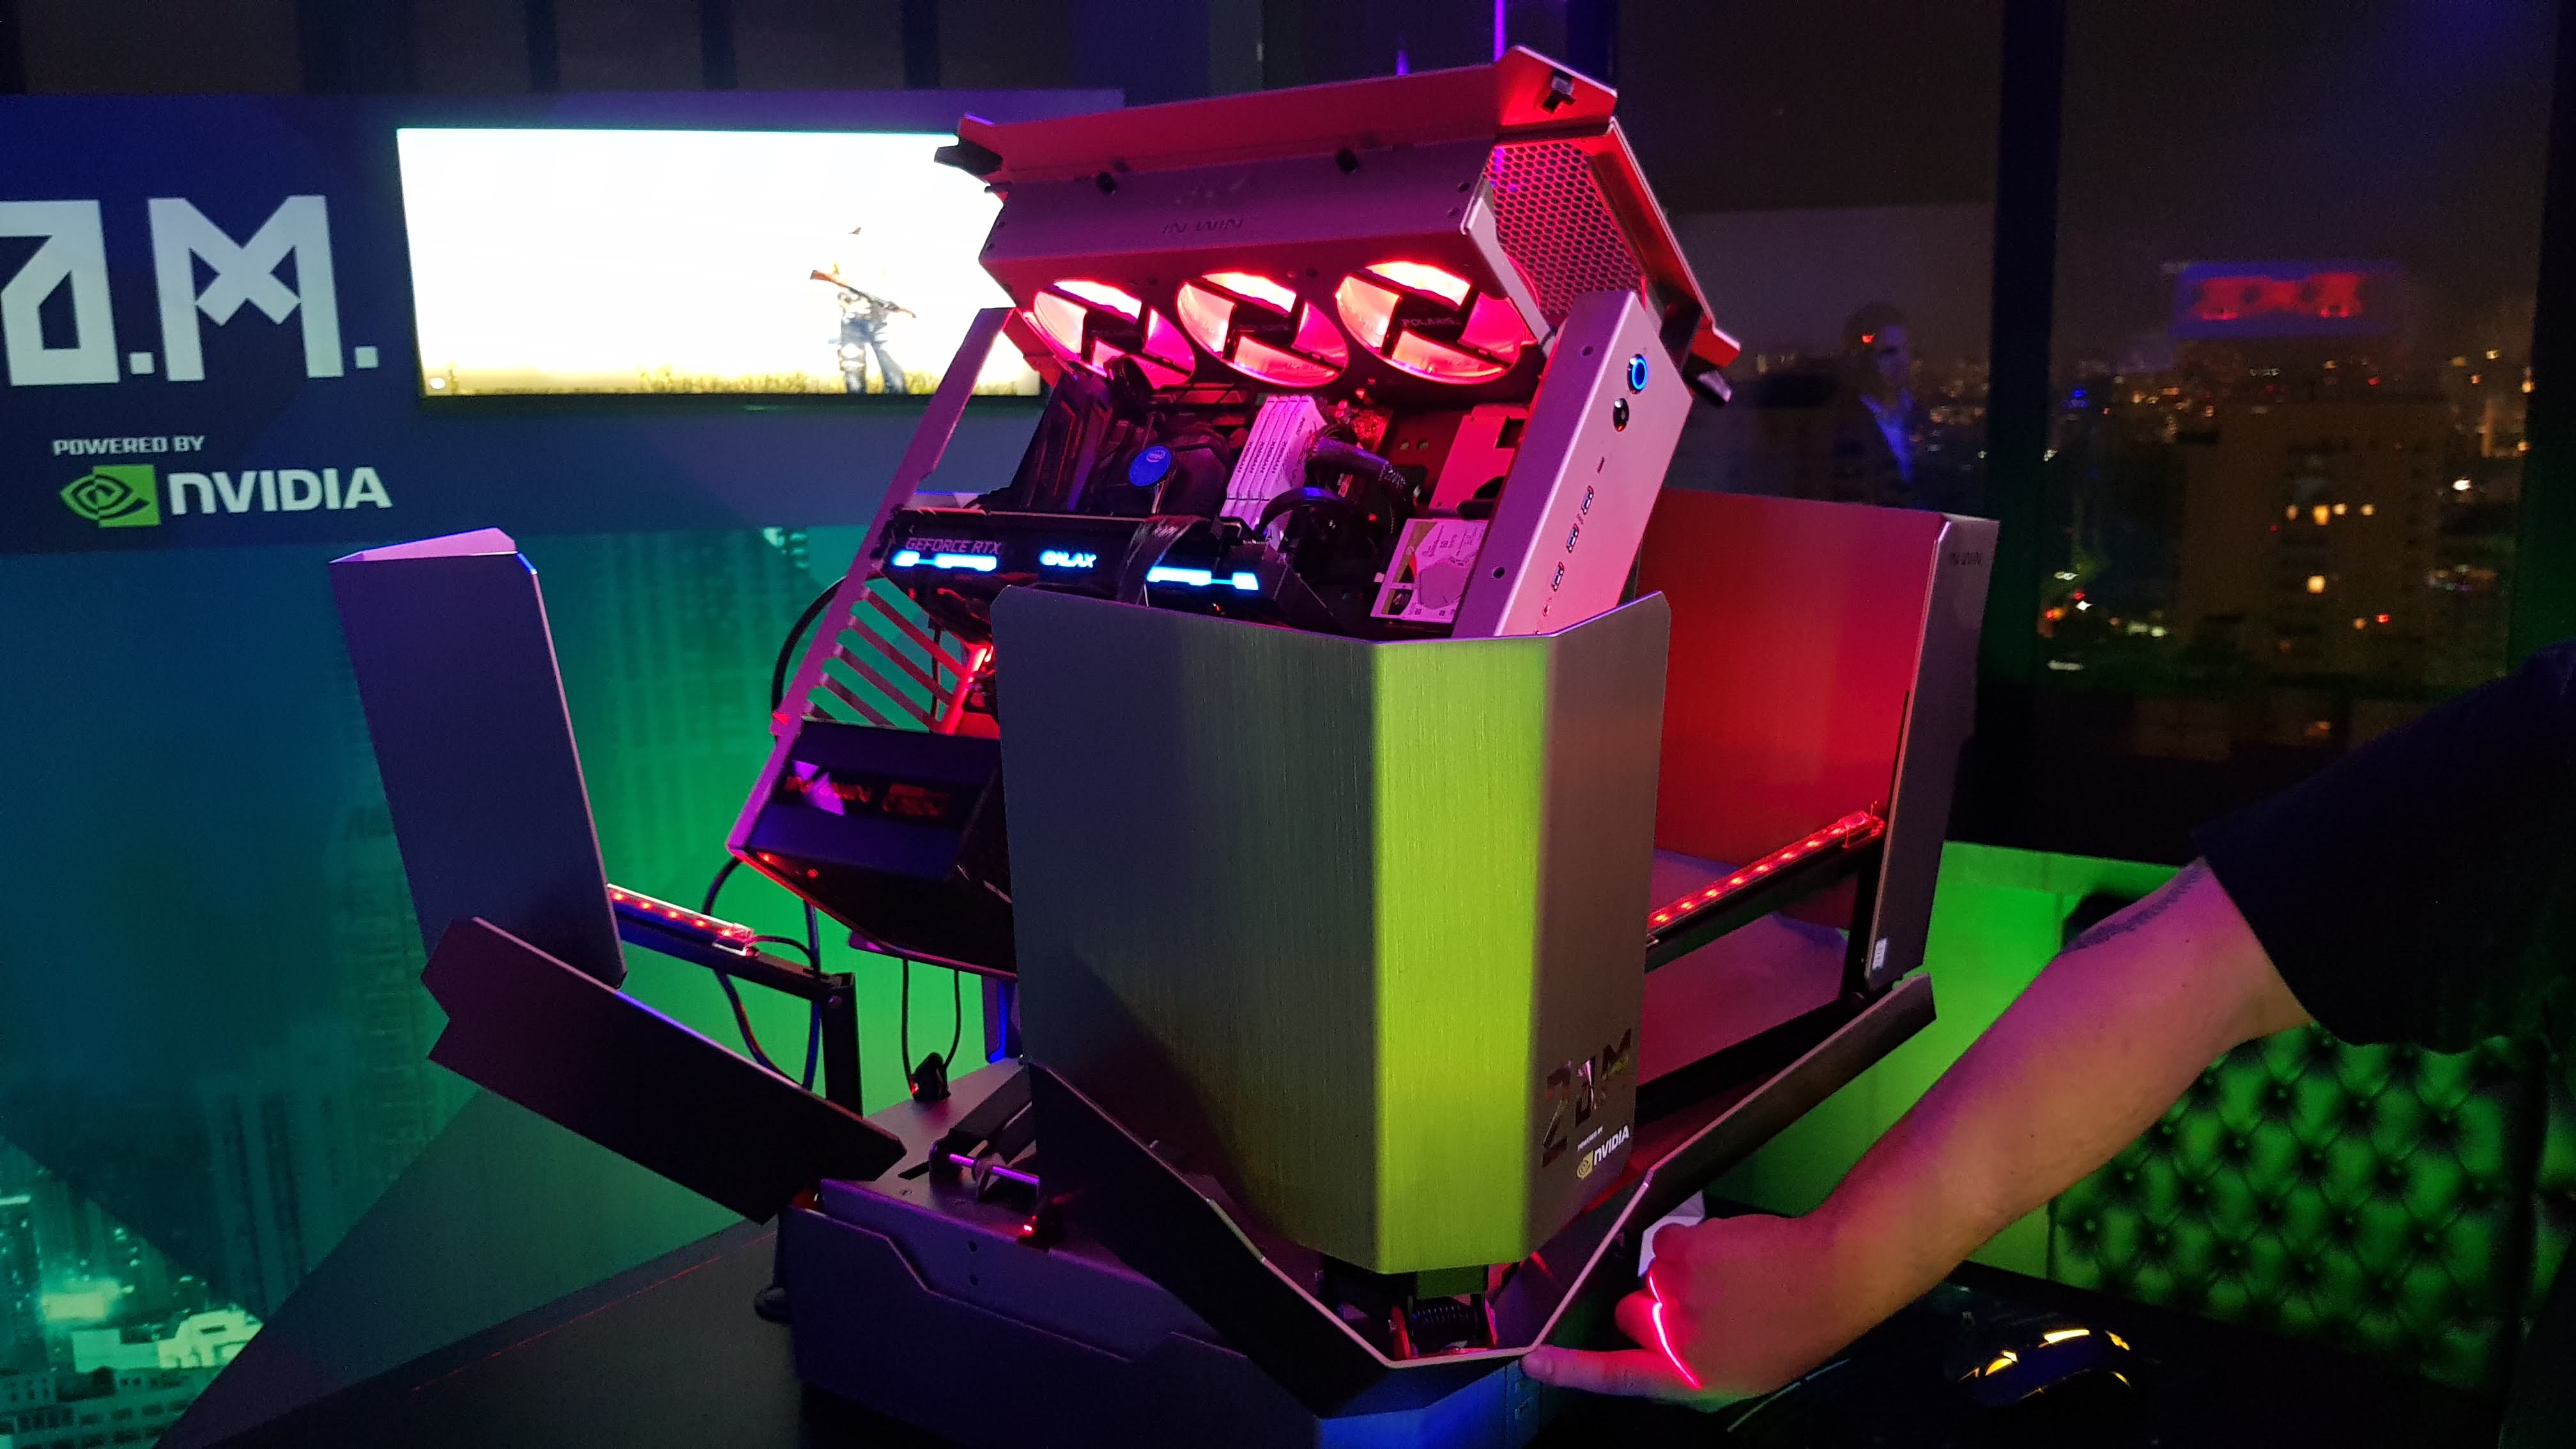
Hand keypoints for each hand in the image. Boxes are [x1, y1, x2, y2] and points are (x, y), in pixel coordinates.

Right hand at [1521, 1211, 1864, 1403]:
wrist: (1833, 1277)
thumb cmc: (1795, 1328)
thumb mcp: (1742, 1372)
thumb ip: (1688, 1365)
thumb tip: (1649, 1343)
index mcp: (1692, 1377)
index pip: (1615, 1375)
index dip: (1569, 1369)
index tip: (1534, 1361)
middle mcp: (1676, 1338)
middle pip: (1628, 1314)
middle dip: (1651, 1307)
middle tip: (1705, 1306)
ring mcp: (1677, 1292)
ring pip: (1650, 1273)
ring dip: (1678, 1272)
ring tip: (1731, 1279)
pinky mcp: (1683, 1249)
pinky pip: (1664, 1241)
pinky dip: (1690, 1244)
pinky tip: (1727, 1254)